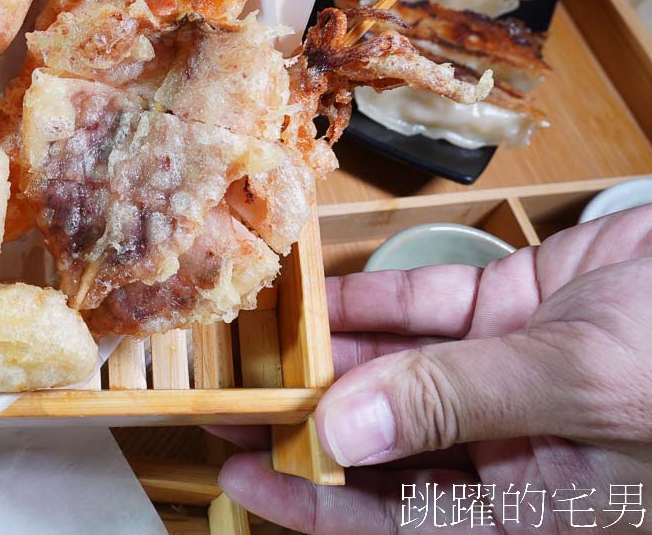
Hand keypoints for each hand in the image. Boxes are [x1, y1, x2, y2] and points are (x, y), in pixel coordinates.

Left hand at [214, 205, 651, 532]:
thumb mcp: (579, 386)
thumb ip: (457, 404)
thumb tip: (342, 431)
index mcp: (538, 506)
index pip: (399, 521)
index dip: (316, 506)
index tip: (242, 480)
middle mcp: (516, 450)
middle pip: (385, 444)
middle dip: (307, 422)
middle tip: (228, 399)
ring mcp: (511, 377)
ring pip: (398, 372)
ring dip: (331, 356)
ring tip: (256, 344)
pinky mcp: (518, 314)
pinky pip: (428, 312)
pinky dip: (373, 301)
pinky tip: (316, 295)